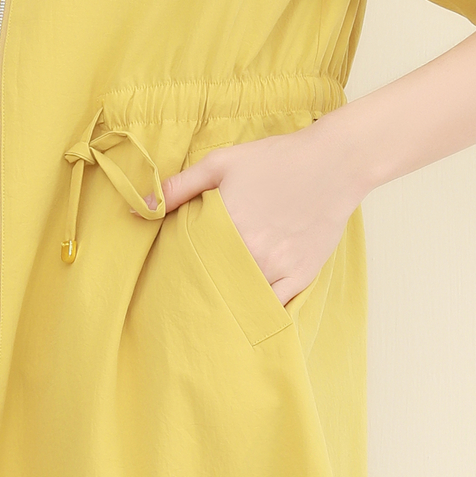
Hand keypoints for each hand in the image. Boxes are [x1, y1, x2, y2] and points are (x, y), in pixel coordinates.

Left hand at [159, 119, 361, 305]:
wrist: (335, 163)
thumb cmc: (277, 159)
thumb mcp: (222, 163)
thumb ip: (180, 186)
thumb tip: (140, 206)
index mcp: (226, 226)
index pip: (189, 263)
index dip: (178, 272)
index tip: (168, 279)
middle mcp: (251, 253)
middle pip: (214, 286)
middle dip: (200, 293)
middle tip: (187, 300)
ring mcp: (278, 269)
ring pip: (242, 302)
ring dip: (228, 306)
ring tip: (213, 313)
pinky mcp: (301, 276)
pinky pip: (275, 309)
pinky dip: (259, 314)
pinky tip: (246, 317)